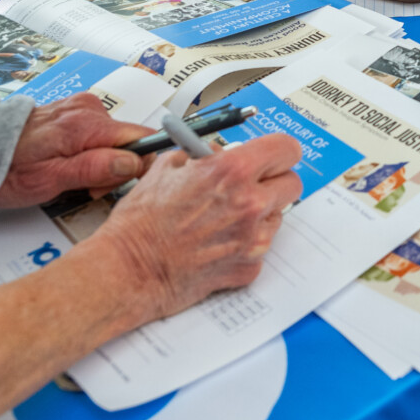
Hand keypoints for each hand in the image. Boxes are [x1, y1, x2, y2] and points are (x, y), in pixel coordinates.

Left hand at [0, 94, 151, 207]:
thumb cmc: (9, 168)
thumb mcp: (51, 180)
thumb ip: (95, 168)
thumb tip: (132, 162)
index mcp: (86, 124)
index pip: (142, 137)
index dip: (139, 164)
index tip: (118, 182)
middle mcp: (88, 108)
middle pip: (129, 141)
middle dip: (115, 168)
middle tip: (85, 186)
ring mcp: (82, 107)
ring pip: (115, 140)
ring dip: (103, 162)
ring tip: (72, 177)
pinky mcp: (76, 111)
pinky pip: (100, 134)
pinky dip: (92, 151)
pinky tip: (70, 162)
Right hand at [93, 131, 304, 324]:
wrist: (127, 270)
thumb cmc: (140, 222)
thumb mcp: (166, 168)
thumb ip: (201, 156)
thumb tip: (218, 153)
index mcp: (232, 171)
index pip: (286, 149)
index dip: (278, 151)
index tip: (273, 156)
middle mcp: (249, 203)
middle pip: (292, 184)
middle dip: (274, 182)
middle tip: (252, 186)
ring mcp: (252, 239)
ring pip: (277, 218)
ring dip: (260, 215)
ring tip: (224, 219)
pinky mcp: (248, 268)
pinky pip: (260, 249)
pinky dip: (244, 246)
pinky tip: (217, 244)